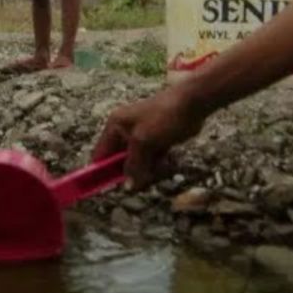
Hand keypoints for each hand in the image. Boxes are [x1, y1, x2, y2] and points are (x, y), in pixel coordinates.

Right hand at [91, 83, 205, 190]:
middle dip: (131, 172)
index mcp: (115, 127)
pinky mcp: (155, 141)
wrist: (191, 103)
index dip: (102, 172)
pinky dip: (157, 164)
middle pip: (120, 162)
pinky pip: (151, 160)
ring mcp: (141, 137)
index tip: (107, 188)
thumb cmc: (163, 117)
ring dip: (148, 169)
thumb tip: (128, 186)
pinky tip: (167, 159)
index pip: (101, 154)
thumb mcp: (143, 141)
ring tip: (161, 163)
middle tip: (144, 179)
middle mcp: (124, 132)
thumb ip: (134, 165)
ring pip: (138, 163)